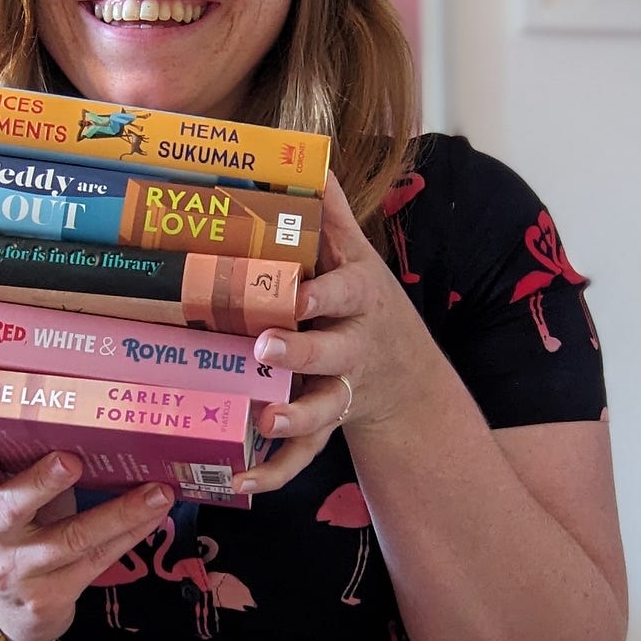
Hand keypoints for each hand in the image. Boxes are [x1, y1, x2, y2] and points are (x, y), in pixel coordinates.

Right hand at [0, 440, 174, 640]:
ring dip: (121, 512)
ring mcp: (24, 573)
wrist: (0, 616)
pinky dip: (131, 534)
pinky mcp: (52, 597)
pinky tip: (154, 515)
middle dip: (43, 482)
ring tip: (157, 492)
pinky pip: (99, 559)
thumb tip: (65, 428)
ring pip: (74, 538)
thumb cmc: (13, 541)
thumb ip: (16, 474)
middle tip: (70, 460)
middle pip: (15, 507)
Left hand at [233, 172, 428, 493]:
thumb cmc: (362, 301)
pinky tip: (236, 483)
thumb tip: (313, 156)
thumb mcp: (355, 255)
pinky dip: (273, 475)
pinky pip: (302, 457)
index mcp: (356, 300)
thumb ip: (331, 213)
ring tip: (263, 421)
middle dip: (301, 355)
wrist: (404, 371)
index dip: (321, 297)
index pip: (342, 295)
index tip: (294, 296)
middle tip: (265, 349)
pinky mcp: (326, 427)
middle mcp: (352, 348)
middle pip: (331, 355)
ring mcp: (341, 391)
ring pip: (323, 411)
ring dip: (295, 420)